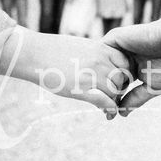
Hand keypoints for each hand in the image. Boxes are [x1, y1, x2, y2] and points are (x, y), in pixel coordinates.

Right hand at [1, 27, 131, 118]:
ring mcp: (90, 75)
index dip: (125, 74)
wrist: (35, 53)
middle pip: (123, 78)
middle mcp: (99, 61)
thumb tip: (105, 62)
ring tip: (109, 107)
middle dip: (120, 89)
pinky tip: (107, 114)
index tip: (119, 81)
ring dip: (114, 101)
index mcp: (100, 48)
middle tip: (114, 97)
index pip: (126, 63)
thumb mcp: (81, 46)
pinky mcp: (80, 89)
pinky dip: (109, 109)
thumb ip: (97, 54)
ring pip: (115, 91)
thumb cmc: (55, 49)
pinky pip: (104, 101)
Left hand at [101, 15, 160, 115]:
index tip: (107, 114)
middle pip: (103, 77)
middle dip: (102, 93)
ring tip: (101, 95)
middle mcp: (121, 59)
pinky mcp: (113, 39)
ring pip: (98, 66)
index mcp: (130, 69)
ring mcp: (116, 48)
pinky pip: (98, 52)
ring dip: (98, 80)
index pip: (113, 85)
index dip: (110, 99)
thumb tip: (121, 114)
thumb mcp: (151, 87)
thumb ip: (135, 99)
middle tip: (102, 107)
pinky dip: (98, 65)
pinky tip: (102, 78)